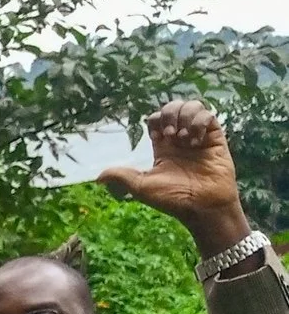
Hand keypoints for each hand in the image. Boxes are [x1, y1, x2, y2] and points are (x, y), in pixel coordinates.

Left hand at [101, 100, 254, 257]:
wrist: (203, 206)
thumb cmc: (173, 198)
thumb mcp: (142, 187)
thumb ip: (122, 177)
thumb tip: (98, 177)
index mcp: (162, 147)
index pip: (156, 119)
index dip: (154, 120)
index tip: (156, 137)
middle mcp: (180, 139)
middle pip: (173, 108)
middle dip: (169, 113)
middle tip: (170, 133)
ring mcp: (198, 137)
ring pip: (192, 107)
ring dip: (185, 116)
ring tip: (183, 137)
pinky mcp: (215, 138)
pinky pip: (209, 116)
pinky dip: (199, 123)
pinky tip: (196, 140)